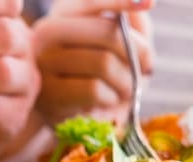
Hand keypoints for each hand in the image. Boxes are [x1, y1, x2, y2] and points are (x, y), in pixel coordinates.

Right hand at [33, 0, 154, 125]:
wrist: (74, 118)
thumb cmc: (100, 75)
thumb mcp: (119, 44)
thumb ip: (131, 21)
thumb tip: (142, 6)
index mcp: (62, 14)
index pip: (91, 1)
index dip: (119, 1)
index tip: (149, 3)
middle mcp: (45, 33)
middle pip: (106, 32)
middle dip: (136, 52)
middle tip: (146, 68)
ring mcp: (42, 64)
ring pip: (103, 63)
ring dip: (127, 80)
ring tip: (126, 88)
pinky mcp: (48, 93)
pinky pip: (93, 89)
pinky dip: (110, 97)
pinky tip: (107, 100)